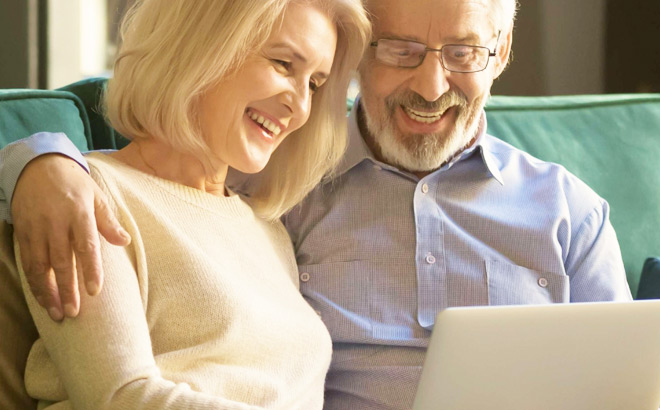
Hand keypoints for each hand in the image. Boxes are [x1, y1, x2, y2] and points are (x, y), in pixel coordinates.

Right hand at [11, 154, 130, 320]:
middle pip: (61, 261)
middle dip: (66, 289)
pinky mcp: (22, 232)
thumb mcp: (96, 196)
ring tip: (56, 313)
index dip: (90, 270)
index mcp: (79, 213)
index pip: (86, 246)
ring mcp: (36, 228)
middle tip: (73, 313)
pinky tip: (42, 297)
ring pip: (39, 265)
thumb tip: (124, 241)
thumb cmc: (74, 184)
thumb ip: (108, 221)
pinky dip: (33, 281)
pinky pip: (26, 261)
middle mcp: (55, 222)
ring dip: (47, 292)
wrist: (38, 166)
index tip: (94, 291)